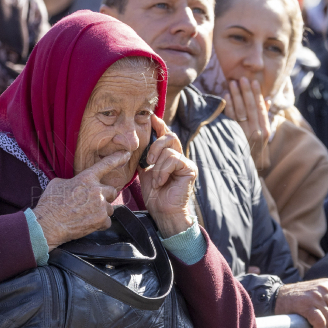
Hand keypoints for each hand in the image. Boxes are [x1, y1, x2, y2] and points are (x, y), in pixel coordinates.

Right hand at [33, 150, 129, 250]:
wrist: (48, 225)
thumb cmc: (50, 204)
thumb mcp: (58, 184)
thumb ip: (72, 181)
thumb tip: (74, 184)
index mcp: (86, 178)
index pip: (105, 165)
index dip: (118, 158)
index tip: (127, 154)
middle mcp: (96, 190)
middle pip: (112, 191)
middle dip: (105, 197)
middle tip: (92, 203)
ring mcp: (100, 206)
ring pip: (110, 208)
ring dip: (101, 211)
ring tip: (86, 215)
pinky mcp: (101, 220)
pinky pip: (107, 221)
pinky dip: (99, 223)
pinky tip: (87, 223)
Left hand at [139, 114, 197, 237]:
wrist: (162, 210)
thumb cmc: (154, 194)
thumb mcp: (145, 171)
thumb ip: (145, 156)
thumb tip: (137, 140)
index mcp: (168, 155)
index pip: (165, 134)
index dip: (159, 125)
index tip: (152, 117)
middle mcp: (178, 156)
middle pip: (169, 136)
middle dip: (155, 145)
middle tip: (149, 161)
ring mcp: (185, 162)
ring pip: (169, 150)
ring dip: (158, 166)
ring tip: (156, 180)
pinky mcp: (190, 169)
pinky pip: (174, 160)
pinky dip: (164, 171)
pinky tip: (162, 182)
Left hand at [224, 78, 270, 170]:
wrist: (245, 168)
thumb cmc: (255, 150)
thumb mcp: (264, 135)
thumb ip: (265, 116)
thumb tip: (268, 100)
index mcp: (265, 130)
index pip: (261, 108)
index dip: (257, 94)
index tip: (254, 82)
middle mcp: (256, 132)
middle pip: (250, 107)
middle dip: (246, 92)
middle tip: (242, 78)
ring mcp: (244, 135)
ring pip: (240, 111)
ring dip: (236, 96)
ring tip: (232, 83)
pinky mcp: (233, 137)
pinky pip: (230, 119)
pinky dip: (228, 107)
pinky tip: (225, 96)